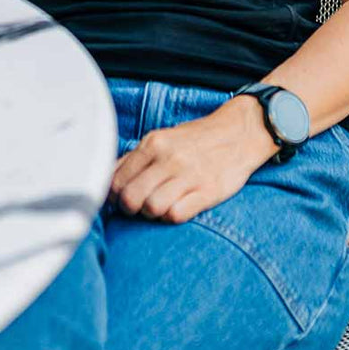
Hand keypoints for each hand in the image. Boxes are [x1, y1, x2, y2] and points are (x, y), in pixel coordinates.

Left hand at [109, 100, 275, 224]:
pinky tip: (177, 207)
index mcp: (153, 143)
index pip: (117, 179)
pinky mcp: (208, 191)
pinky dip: (172, 217)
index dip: (115, 196)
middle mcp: (168, 157)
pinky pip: (176, 215)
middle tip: (139, 207)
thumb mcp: (163, 139)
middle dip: (130, 209)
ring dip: (152, 214)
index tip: (122, 199)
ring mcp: (189, 174)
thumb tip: (109, 178)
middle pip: (130, 198)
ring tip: (160, 206)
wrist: (239, 133)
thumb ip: (137, 157)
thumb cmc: (196, 140)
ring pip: (151, 208)